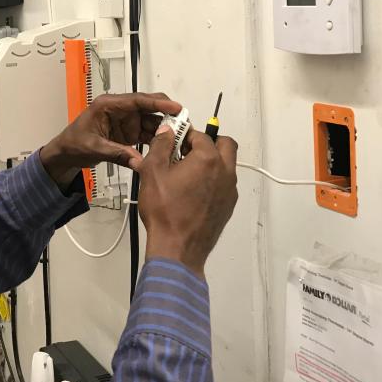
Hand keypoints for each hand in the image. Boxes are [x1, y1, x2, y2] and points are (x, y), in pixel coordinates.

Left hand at [40, 93, 181, 185]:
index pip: (137, 100)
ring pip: (151, 121)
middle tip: (184, 121)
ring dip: (164, 129)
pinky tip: (167, 145)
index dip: (158, 102)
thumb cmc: (73, 144)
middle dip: (166, 113)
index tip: (175, 106)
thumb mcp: (94, 148)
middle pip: (148, 108)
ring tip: (179, 136)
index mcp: (108, 105)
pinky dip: (157, 139)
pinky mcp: (128, 133)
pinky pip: (147, 134)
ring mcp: (126, 121)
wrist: (66, 154)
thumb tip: (138, 160)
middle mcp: (120, 110)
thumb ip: (117, 153)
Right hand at [133, 126, 238, 277]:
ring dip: (211, 161)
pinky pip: (224, 184)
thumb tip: (166, 133)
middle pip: (225, 144)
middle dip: (208, 142)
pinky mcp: (227, 206)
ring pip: (227, 165)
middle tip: (187, 150)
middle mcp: (224, 172)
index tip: (173, 139)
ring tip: (187, 171)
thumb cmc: (166, 214)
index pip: (200, 135)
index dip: (184, 134)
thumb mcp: (152, 172)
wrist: (177, 248)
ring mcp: (229, 191)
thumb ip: (160, 146)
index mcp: (208, 159)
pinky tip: (192, 190)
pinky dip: (213, 180)